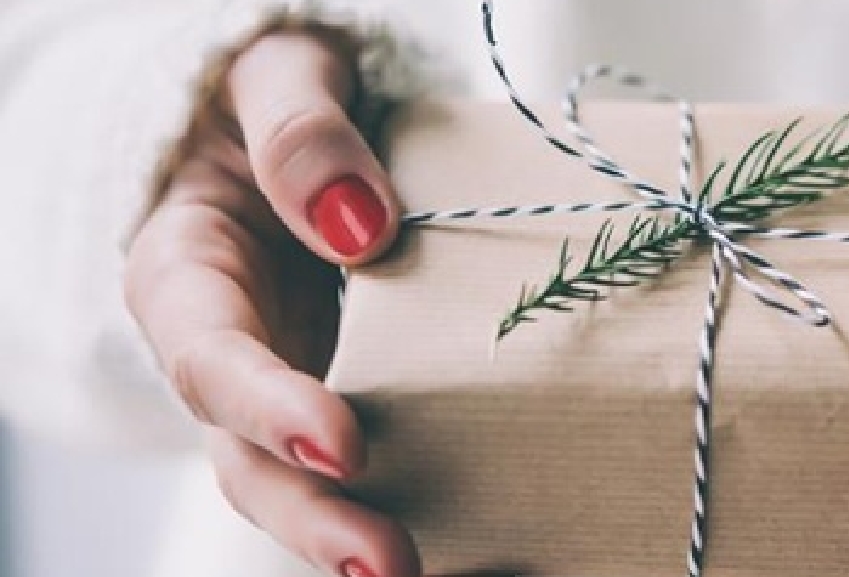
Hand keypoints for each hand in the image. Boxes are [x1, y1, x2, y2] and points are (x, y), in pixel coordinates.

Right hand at [125, 32, 416, 576]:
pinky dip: (423, 514)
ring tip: (424, 574)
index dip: (267, 404)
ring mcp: (290, 392)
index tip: (344, 438)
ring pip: (305, 487)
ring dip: (360, 539)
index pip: (209, 355)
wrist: (306, 130)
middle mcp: (230, 356)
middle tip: (386, 561)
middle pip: (248, 458)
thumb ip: (302, 133)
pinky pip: (378, 471)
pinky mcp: (357, 407)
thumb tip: (360, 225)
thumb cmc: (285, 100)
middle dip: (314, 516)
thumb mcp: (280, 74)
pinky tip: (486, 550)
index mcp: (187, 274)